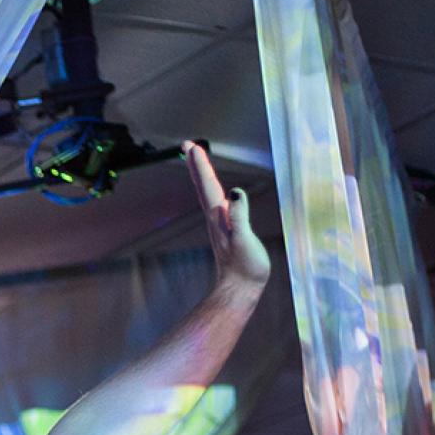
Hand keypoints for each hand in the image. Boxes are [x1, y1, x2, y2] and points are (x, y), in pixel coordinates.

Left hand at [185, 142, 269, 289]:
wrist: (240, 288)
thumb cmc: (245, 267)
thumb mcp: (245, 240)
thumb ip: (240, 217)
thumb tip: (235, 193)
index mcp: (219, 217)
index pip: (208, 185)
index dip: (201, 165)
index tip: (192, 146)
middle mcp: (215, 218)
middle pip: (203, 186)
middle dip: (196, 164)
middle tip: (188, 145)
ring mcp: (218, 224)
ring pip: (207, 193)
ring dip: (201, 174)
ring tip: (196, 158)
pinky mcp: (224, 230)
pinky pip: (215, 202)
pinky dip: (211, 190)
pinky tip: (215, 190)